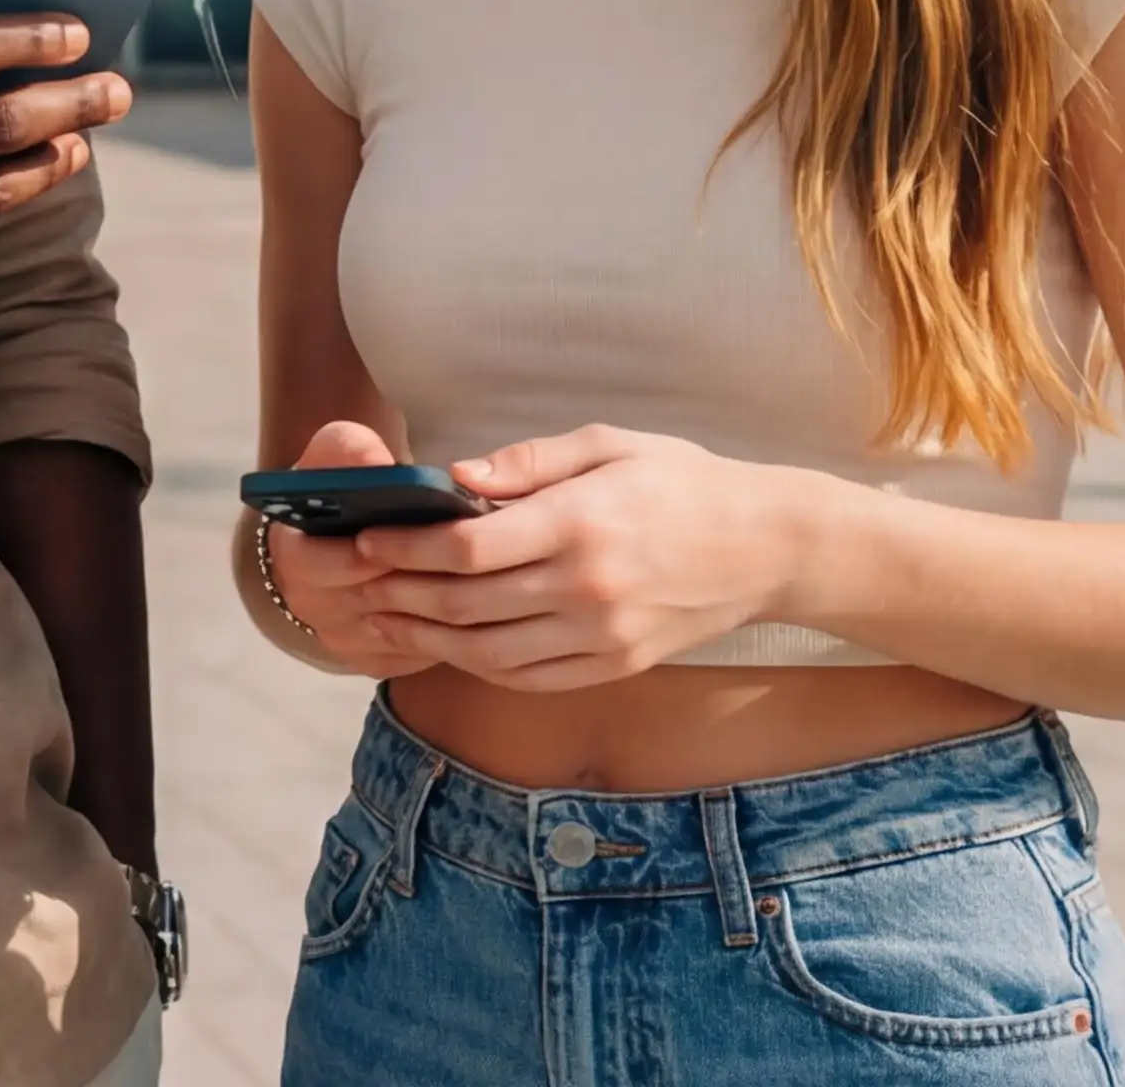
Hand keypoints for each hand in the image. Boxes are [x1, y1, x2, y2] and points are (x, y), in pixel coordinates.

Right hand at [255, 419, 463, 677]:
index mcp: (293, 553)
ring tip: (481, 573)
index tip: (422, 524)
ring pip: (404, 630)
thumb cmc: (335, 494)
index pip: (327, 560)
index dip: (375, 546)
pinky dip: (450, 630)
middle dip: (420, 575)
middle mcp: (310, 605)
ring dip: (442, 605)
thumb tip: (376, 463)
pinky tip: (475, 603)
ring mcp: (342, 641)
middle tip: (468, 552)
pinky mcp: (374, 663)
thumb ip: (348, 449)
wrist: (329, 542)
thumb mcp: (331, 458)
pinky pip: (418, 653)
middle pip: (373, 599)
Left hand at [338, 425, 824, 688]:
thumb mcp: (609, 445)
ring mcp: (602, 636)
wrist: (767, 547)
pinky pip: (530, 678)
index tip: (368, 538)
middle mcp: (586, 588)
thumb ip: (527, 462)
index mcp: (579, 523)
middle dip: (402, 593)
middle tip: (358, 582)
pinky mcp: (615, 666)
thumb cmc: (682, 482)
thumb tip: (454, 478)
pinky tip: (451, 645)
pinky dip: (480, 666)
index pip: (468, 548)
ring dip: (429, 638)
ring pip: (490, 653)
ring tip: (387, 618)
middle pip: (468, 604)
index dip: (407, 547)